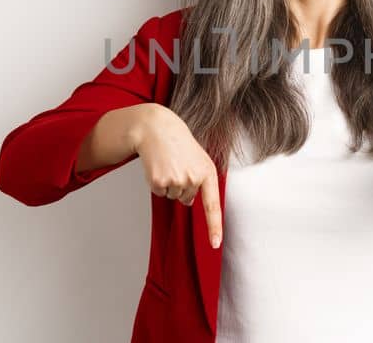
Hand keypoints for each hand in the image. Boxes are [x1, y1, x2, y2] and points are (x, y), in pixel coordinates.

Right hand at [130, 104, 222, 247]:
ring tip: (168, 164)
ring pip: (173, 197)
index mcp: (208, 173)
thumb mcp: (198, 159)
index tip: (215, 244)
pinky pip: (160, 193)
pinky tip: (158, 167)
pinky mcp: (160, 182)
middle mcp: (194, 179)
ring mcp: (176, 181)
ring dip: (169, 183)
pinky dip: (157, 183)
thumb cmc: (179, 144)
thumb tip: (189, 202)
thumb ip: (200, 180)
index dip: (214, 227)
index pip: (212, 205)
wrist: (157, 129)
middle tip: (177, 165)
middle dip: (181, 186)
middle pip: (187, 199)